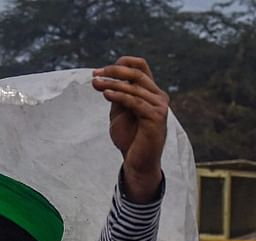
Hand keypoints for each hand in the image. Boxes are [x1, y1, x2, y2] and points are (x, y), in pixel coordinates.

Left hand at [92, 56, 167, 201]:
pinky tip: (106, 94)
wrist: (138, 163)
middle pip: (137, 73)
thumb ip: (116, 96)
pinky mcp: (156, 117)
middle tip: (95, 74)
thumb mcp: (119, 112)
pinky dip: (119, 96)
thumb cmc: (129, 138)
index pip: (140, 66)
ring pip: (134, 87)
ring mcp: (160, 106)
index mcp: (151, 92)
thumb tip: (102, 78)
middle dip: (114, 72)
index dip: (122, 64)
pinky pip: (135, 102)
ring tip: (96, 84)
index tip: (100, 71)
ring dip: (112, 84)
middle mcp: (158, 96)